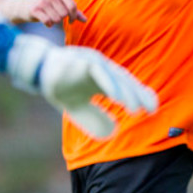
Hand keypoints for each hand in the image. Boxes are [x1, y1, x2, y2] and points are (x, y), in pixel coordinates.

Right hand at [3, 0, 86, 26]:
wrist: (23, 7)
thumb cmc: (46, 7)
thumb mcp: (60, 6)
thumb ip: (73, 12)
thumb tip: (86, 20)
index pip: (73, 6)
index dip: (74, 16)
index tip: (71, 21)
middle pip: (65, 14)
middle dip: (61, 19)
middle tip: (54, 16)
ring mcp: (43, 1)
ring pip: (57, 19)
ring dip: (54, 21)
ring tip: (48, 17)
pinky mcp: (35, 9)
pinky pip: (48, 21)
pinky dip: (48, 24)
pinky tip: (45, 21)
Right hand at [7, 35, 156, 136]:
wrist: (38, 69)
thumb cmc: (61, 86)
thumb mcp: (78, 108)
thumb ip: (94, 118)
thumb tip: (113, 132)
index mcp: (104, 79)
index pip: (126, 87)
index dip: (140, 96)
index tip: (154, 109)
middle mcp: (102, 69)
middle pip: (125, 81)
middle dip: (138, 95)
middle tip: (152, 109)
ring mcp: (94, 62)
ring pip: (114, 77)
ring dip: (125, 92)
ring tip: (135, 108)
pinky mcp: (83, 60)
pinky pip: (99, 72)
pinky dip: (109, 83)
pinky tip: (117, 96)